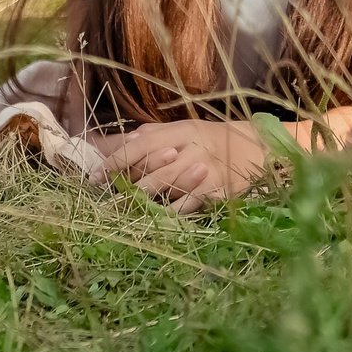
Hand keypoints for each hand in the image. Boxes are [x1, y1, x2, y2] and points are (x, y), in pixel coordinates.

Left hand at [94, 118, 274, 212]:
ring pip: (164, 188)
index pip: (140, 145)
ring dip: (141, 202)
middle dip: (125, 186)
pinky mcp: (214, 191)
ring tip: (123, 212)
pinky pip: (185, 206)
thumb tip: (118, 142)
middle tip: (106, 201)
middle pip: (149, 168)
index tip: (93, 178)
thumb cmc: (214, 140)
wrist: (258, 150)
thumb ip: (152, 136)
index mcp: (180, 131)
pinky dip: (168, 214)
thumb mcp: (184, 130)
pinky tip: (156, 220)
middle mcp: (190, 148)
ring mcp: (203, 170)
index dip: (115, 162)